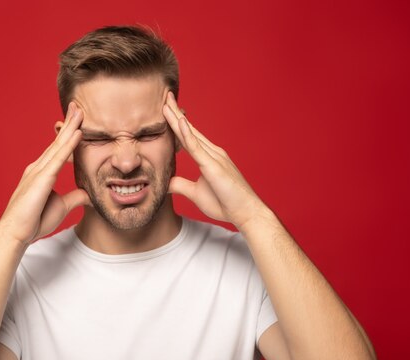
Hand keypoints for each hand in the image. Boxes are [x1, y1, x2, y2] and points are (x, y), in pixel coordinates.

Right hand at [0, 102, 90, 244]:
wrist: (15, 234)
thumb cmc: (33, 222)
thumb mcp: (61, 206)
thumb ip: (74, 198)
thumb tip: (89, 194)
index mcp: (42, 173)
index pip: (58, 150)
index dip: (68, 135)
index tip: (78, 121)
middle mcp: (38, 168)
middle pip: (57, 142)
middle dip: (69, 123)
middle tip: (78, 106)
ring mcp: (38, 172)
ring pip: (58, 145)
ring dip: (70, 127)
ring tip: (80, 111)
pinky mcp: (41, 179)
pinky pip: (58, 158)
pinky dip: (68, 145)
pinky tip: (77, 133)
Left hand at [163, 92, 267, 230]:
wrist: (245, 213)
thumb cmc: (225, 203)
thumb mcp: (196, 193)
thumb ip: (181, 185)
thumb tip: (165, 183)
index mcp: (208, 157)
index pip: (188, 137)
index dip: (176, 123)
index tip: (165, 109)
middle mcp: (212, 152)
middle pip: (189, 129)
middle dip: (175, 113)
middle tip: (164, 96)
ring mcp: (214, 157)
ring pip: (191, 134)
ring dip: (177, 118)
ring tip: (166, 102)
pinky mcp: (214, 166)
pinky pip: (197, 148)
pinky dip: (187, 134)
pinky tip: (179, 122)